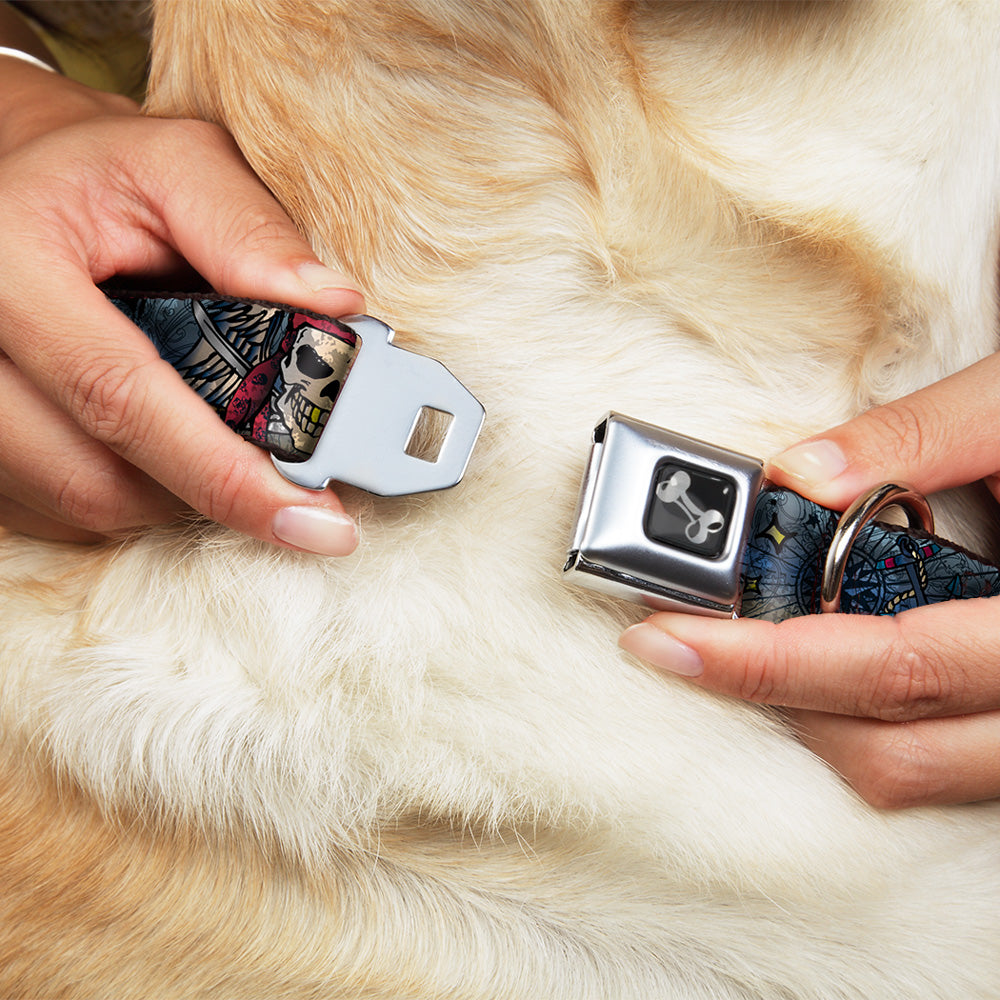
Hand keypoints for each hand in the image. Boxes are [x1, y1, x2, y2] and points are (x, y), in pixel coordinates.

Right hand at [0, 59, 363, 552]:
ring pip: (81, 504)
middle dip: (210, 492)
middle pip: (96, 478)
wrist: (17, 185)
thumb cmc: (100, 175)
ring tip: (224, 443)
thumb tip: (335, 306)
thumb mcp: (176, 165)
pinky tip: (167, 447)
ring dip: (173, 494)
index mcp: (10, 266)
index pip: (121, 396)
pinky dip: (132, 493)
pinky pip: (59, 508)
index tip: (315, 522)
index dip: (224, 474)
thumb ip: (250, 230)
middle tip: (292, 487)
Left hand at [620, 352, 999, 807]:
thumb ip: (921, 436)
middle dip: (768, 697)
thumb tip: (799, 474)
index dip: (769, 662)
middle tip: (676, 642)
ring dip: (813, 718)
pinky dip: (865, 720)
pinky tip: (820, 660)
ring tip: (738, 649)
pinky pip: (941, 761)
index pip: (897, 666)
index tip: (667, 637)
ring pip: (915, 771)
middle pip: (893, 748)